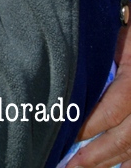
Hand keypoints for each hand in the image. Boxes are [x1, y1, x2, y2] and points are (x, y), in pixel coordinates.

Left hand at [66, 24, 130, 166]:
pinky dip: (129, 162)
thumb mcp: (119, 33)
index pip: (113, 110)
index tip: (67, 137)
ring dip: (109, 163)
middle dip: (96, 156)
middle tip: (69, 167)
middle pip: (125, 139)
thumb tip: (63, 57)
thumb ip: (98, 50)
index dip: (90, 126)